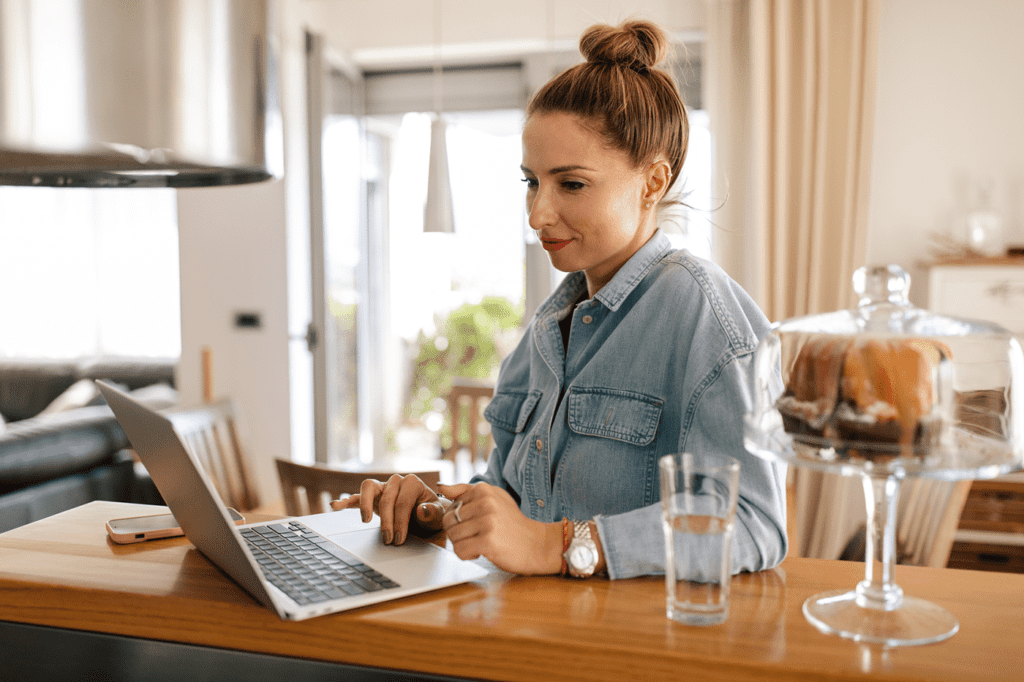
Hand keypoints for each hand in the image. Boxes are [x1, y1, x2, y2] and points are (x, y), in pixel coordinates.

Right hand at [329, 474, 446, 544]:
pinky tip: (335, 506)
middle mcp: (397, 481)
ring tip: (366, 520)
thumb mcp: (439, 517)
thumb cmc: (432, 516)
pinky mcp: (373, 496)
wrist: (428, 516)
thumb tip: (421, 510)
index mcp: (413, 483)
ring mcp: (383, 487)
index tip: (400, 539)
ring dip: (366, 505)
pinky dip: (346, 501)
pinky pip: (358, 496)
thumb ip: (433, 513)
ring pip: (369, 488)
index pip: (403, 503)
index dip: (400, 522)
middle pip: (387, 499)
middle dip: (387, 522)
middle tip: (389, 540)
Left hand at [439, 482, 562, 575]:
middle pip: (448, 522)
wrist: (537, 544)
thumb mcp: (493, 498)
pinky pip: (460, 551)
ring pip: (452, 537)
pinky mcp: (487, 541)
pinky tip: (481, 552)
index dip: (459, 520)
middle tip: (476, 536)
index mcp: (483, 489)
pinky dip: (467, 555)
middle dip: (458, 533)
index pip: (450, 507)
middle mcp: (485, 502)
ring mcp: (487, 521)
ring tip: (480, 543)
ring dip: (463, 545)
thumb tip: (441, 487)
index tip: (476, 523)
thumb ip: (465, 491)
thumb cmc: (512, 523)